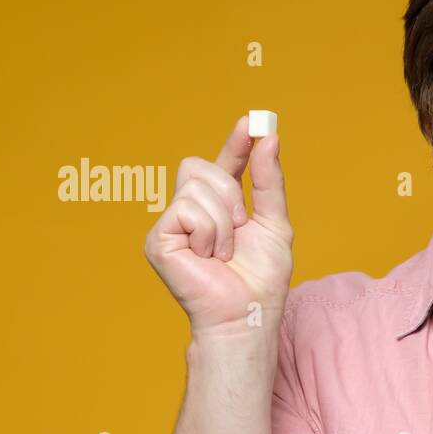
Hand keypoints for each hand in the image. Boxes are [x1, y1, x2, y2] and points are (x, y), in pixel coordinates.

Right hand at [143, 114, 293, 338]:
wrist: (246, 312)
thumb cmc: (260, 278)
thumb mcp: (274, 223)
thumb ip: (269, 181)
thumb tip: (269, 137)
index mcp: (219, 207)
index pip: (223, 164)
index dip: (235, 143)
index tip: (253, 121)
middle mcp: (190, 211)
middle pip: (200, 166)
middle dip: (230, 193)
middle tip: (239, 226)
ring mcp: (171, 224)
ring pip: (196, 188)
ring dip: (223, 222)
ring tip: (223, 252)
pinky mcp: (158, 238)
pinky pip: (187, 210)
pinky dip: (208, 233)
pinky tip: (208, 257)